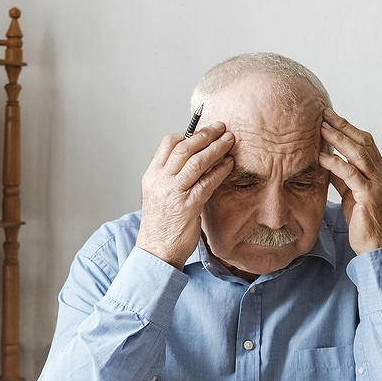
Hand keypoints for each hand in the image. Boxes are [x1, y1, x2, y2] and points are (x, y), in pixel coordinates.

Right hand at [137, 122, 234, 268]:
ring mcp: (173, 193)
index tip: (203, 129)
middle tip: (221, 128)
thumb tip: (192, 161)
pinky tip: (230, 165)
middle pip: (184, 147)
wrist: (156, 252)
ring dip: (216, 148)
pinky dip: (220, 170)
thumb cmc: (161, 225)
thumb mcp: (159, 195)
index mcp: (151, 176)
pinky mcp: (187, 206)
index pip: (167, 144)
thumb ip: (171, 178)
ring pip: (197, 161)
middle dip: (206, 134)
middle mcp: (160, 181)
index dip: (188, 133)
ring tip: (229, 141)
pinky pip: (207, 182)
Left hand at [318, 109, 381, 254]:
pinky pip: (352, 175)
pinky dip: (336, 163)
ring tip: (320, 128)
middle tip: (323, 113)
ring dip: (338, 139)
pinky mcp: (369, 197)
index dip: (347, 127)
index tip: (329, 116)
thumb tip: (328, 161)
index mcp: (379, 171)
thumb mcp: (352, 194)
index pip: (365, 142)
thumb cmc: (365, 221)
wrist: (379, 246)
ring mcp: (378, 184)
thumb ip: (344, 177)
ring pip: (359, 154)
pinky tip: (322, 157)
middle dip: (342, 126)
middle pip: (363, 141)